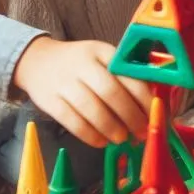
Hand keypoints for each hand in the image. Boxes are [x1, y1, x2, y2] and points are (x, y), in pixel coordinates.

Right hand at [13, 37, 151, 147]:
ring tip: (121, 138)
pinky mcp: (49, 101)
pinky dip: (90, 135)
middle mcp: (83, 64)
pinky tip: (101, 141)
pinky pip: (72, 122)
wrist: (37, 61)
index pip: (128, 75)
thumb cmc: (80, 64)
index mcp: (102, 52)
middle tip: (141, 133)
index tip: (156, 116)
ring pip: (91, 109)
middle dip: (131, 116)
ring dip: (111, 128)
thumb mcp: (102, 59)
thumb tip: (152, 107)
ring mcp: (64, 82)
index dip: (145, 99)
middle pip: (111, 92)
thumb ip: (124, 76)